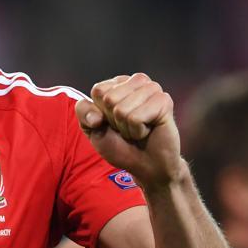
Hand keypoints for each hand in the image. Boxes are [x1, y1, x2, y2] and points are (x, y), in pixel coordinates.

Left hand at [75, 73, 184, 188]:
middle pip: (109, 99)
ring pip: (122, 109)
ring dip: (126, 127)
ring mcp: (152, 89)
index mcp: (118, 83)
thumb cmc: (119, 144)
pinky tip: (147, 131)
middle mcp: (136, 81)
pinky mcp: (164, 101)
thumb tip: (96, 116)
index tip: (113, 122)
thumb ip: (84, 114)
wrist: (146, 165)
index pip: (98, 91)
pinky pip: (136, 118)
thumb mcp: (93, 129)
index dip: (101, 112)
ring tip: (137, 129)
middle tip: (128, 127)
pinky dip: (137, 131)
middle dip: (114, 121)